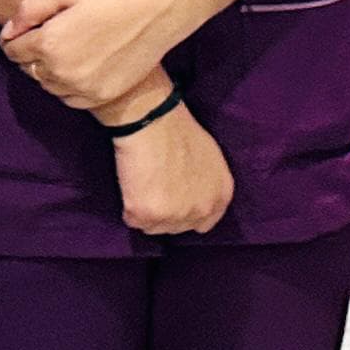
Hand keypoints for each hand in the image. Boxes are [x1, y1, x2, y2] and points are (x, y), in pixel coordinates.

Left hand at [0, 0, 180, 112]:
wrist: (157, 15)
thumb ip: (30, 9)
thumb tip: (8, 31)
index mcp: (49, 42)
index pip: (11, 49)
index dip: (15, 38)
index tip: (26, 32)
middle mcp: (60, 70)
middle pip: (27, 68)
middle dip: (32, 54)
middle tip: (54, 36)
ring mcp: (80, 87)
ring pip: (46, 85)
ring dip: (49, 70)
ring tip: (70, 49)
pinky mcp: (98, 97)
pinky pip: (67, 98)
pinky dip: (68, 86)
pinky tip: (82, 66)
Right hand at [111, 104, 236, 235]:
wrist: (155, 121)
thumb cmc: (181, 133)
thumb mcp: (211, 161)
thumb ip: (207, 186)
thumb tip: (194, 198)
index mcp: (221, 196)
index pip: (205, 223)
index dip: (186, 214)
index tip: (173, 203)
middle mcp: (202, 210)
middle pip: (177, 228)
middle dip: (164, 213)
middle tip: (154, 187)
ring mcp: (175, 215)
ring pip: (153, 227)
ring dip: (145, 211)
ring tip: (144, 182)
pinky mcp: (148, 215)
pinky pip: (132, 220)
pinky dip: (128, 206)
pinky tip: (133, 183)